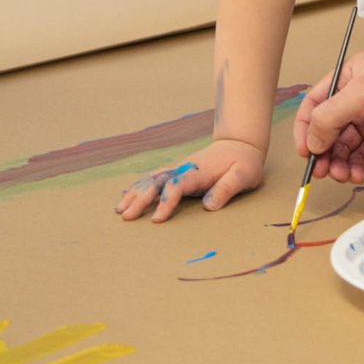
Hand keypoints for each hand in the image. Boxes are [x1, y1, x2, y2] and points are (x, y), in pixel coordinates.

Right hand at [115, 139, 264, 221]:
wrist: (241, 144)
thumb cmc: (244, 162)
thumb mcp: (243, 175)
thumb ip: (227, 188)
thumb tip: (208, 206)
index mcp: (198, 171)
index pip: (176, 185)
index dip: (166, 202)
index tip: (157, 220)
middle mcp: (184, 168)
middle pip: (157, 181)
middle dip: (140, 198)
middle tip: (125, 216)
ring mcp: (179, 169)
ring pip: (151, 179)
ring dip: (135, 192)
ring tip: (119, 209)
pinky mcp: (178, 172)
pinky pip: (154, 177)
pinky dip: (139, 186)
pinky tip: (125, 194)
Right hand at [293, 50, 363, 183]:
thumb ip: (332, 115)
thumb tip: (311, 141)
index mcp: (350, 76)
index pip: (316, 102)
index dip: (306, 127)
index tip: (305, 151)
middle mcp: (358, 97)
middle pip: (328, 129)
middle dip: (324, 151)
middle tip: (323, 171)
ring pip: (344, 146)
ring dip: (340, 162)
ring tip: (344, 174)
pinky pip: (363, 156)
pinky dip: (357, 167)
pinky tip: (358, 174)